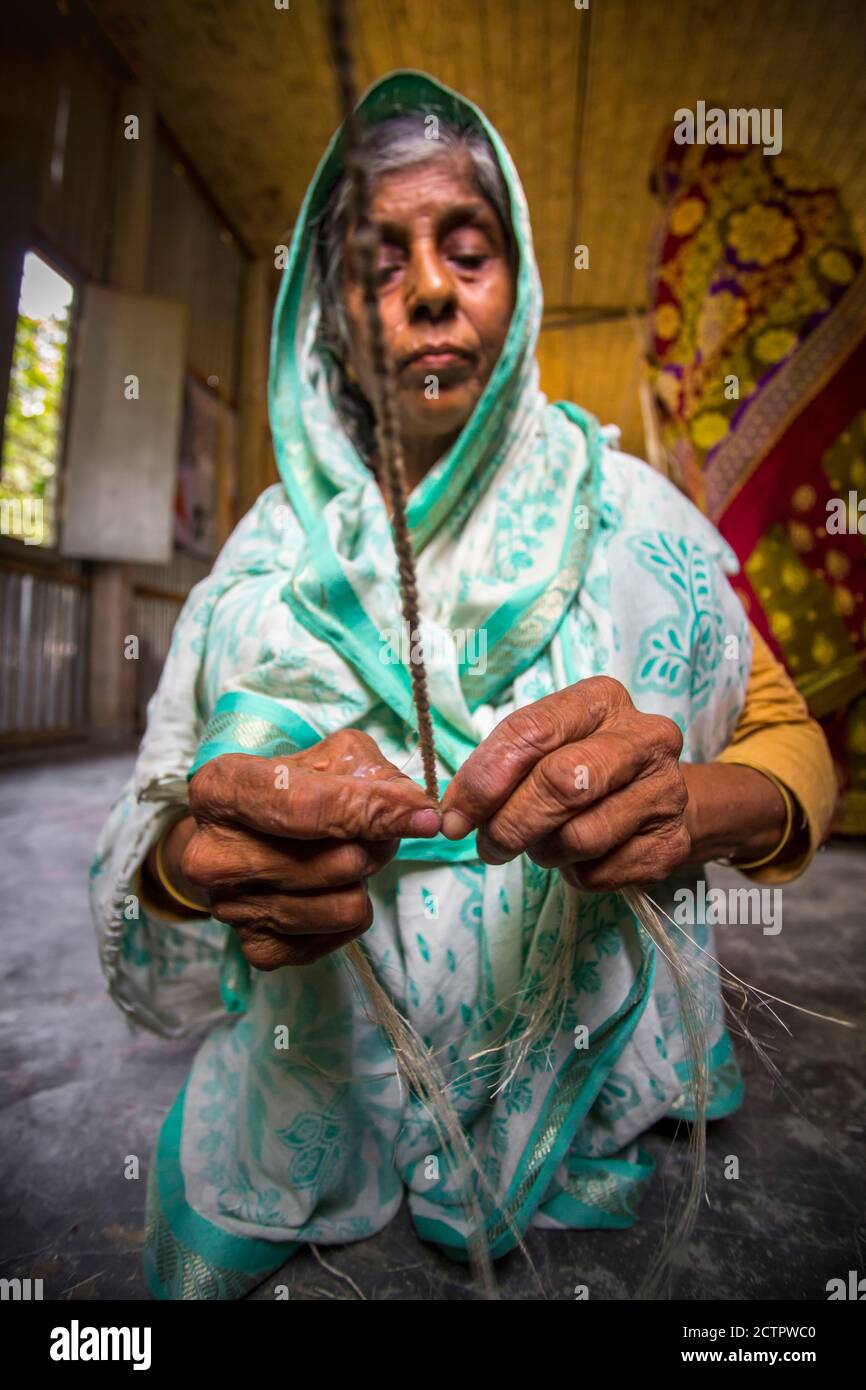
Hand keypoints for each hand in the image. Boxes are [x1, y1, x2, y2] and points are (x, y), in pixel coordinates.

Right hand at [181, 731, 439, 969]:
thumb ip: (371, 773)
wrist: (235, 843)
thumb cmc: (284, 792)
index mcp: (221, 790)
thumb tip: (416, 811)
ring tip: (343, 859)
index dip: (372, 810)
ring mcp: (230, 908)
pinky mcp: (255, 948)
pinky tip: (327, 890)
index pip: (306, 806)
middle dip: (374, 844)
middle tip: (364, 832)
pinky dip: (349, 912)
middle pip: (340, 861)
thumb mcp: (322, 758)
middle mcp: (213, 855)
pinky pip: (341, 936)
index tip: (424, 815)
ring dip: (363, 880)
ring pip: (347, 904)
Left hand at [440, 677, 689, 890]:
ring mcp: (666, 792)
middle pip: (562, 784)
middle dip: (510, 823)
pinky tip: (578, 856)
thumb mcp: (542, 746)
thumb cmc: (583, 765)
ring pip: (578, 837)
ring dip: (542, 851)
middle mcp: (645, 738)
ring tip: (542, 842)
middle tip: (489, 844)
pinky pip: (599, 873)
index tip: (455, 817)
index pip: (532, 732)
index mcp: (603, 700)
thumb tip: (454, 816)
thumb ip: (498, 767)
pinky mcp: (671, 844)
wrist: (654, 797)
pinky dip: (574, 873)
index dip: (484, 780)